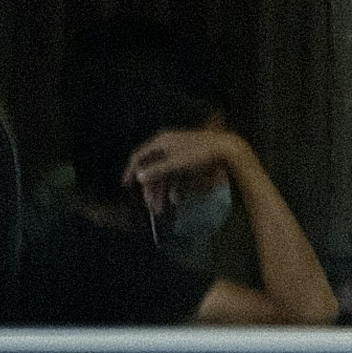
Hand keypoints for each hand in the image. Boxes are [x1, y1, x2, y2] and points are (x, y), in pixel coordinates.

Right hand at [119, 124, 254, 196]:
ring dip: (161, 193)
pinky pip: (176, 177)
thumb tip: (139, 177)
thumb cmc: (199, 154)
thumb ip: (156, 171)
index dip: (131, 171)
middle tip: (150, 207)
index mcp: (161, 142)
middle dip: (150, 190)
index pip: (139, 156)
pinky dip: (174, 188)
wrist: (226, 150)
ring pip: (164, 176)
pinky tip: (176, 201)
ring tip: (161, 210)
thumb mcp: (175, 164)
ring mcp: (178, 154)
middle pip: (152, 170)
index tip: (125, 186)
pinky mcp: (188, 161)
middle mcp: (167, 146)